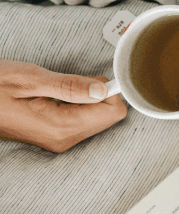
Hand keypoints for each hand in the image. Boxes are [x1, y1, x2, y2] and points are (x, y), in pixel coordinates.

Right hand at [0, 60, 126, 152]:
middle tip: (73, 78)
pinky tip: (58, 93)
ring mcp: (59, 139)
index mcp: (61, 127)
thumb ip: (69, 86)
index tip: (91, 75)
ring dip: (87, 96)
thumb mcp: (29, 79)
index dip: (109, 89)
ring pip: (97, 116)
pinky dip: (79, 102)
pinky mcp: (55, 134)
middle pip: (108, 114)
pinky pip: (82, 117)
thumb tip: (103, 89)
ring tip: (59, 85)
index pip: (113, 111)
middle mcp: (63, 138)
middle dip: (99, 92)